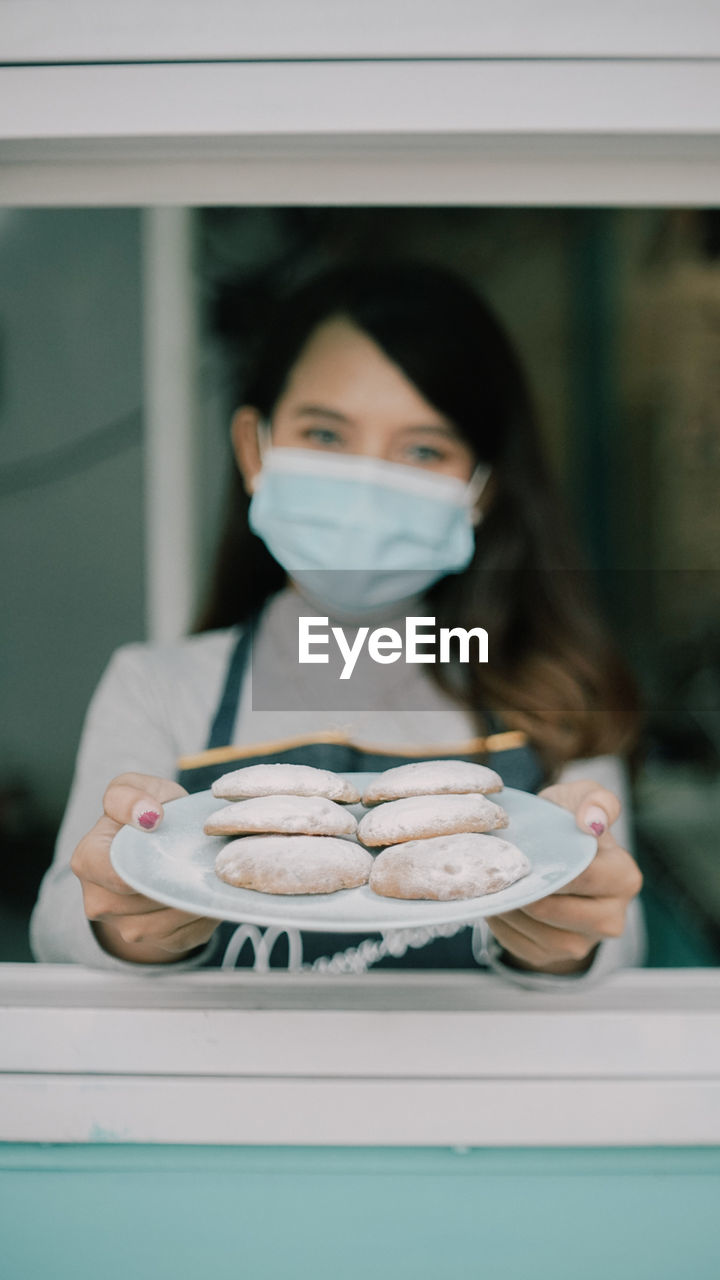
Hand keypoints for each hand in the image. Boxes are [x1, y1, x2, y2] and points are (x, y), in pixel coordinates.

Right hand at [71, 772, 219, 963]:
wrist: (157, 842)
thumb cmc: (147, 811)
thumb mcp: (133, 787)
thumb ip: (130, 794)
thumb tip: (148, 816)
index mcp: (88, 861)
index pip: (118, 876)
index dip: (150, 863)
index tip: (173, 842)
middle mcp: (100, 902)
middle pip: (148, 901)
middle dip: (177, 879)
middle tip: (202, 855)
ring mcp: (127, 929)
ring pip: (169, 922)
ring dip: (193, 897)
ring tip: (204, 870)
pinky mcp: (159, 942)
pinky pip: (188, 934)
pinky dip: (204, 912)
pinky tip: (205, 889)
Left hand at [487, 779, 642, 974]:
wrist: (552, 852)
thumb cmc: (568, 821)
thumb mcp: (582, 797)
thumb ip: (595, 801)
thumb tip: (592, 823)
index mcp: (624, 878)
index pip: (584, 878)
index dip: (550, 866)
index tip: (526, 851)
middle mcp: (612, 918)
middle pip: (555, 910)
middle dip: (525, 890)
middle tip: (502, 869)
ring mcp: (584, 943)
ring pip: (538, 934)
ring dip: (510, 909)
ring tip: (498, 884)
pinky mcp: (555, 957)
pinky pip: (522, 947)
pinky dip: (503, 925)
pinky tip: (499, 902)